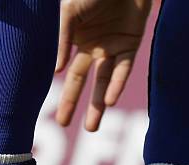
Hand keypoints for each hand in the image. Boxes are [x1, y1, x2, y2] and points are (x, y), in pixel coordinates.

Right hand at [55, 0, 151, 130]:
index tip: (58, 118)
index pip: (68, 74)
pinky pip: (123, 68)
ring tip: (91, 127)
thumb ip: (63, 40)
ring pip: (104, 81)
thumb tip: (56, 71)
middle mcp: (94, 48)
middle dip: (74, 104)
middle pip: (82, 82)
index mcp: (76, 42)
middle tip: (65, 126)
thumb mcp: (70, 12)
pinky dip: (116, 84)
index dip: (64, 96)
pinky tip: (110, 100)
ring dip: (98, 104)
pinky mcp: (131, 43)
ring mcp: (113, 47)